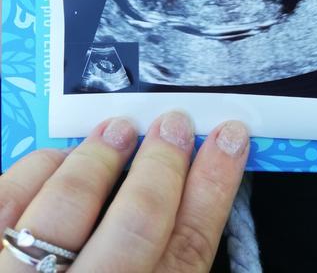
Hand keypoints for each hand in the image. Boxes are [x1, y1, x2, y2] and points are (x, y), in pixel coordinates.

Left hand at [0, 112, 248, 271]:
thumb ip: (165, 265)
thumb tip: (189, 197)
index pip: (190, 246)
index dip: (213, 185)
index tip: (227, 140)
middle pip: (138, 221)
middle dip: (163, 163)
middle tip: (174, 124)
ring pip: (71, 204)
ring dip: (100, 156)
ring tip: (118, 129)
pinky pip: (6, 203)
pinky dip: (37, 171)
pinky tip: (58, 158)